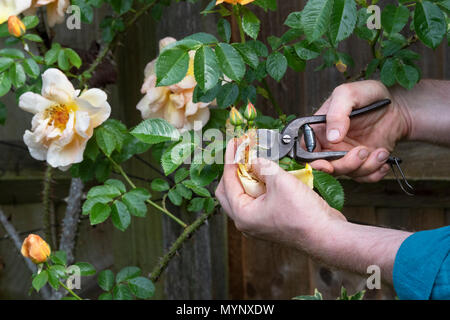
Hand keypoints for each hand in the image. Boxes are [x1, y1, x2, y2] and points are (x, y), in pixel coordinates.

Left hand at [215, 139, 345, 249]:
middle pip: (230, 190)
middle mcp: (247, 221)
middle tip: (242, 152)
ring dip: (249, 176)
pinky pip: (260, 199)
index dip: (231, 159)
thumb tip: (253, 159)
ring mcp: (260, 222)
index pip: (227, 182)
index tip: (235, 143)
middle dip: (235, 169)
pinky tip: (270, 173)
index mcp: (242, 215)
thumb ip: (263, 166)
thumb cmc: (304, 216)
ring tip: (256, 160)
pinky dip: (262, 184)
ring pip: (245, 194)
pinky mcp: (272, 220)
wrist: (327, 235)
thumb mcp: (280, 181)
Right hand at [309, 80, 410, 181]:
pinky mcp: (363, 164)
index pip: (306, 151)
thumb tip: (332, 137)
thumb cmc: (370, 96)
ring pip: (347, 174)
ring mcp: (346, 156)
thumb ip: (337, 112)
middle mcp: (330, 146)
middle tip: (362, 152)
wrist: (397, 107)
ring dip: (365, 166)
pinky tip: (383, 156)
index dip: (313, 162)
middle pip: (326, 168)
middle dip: (345, 165)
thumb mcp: (349, 94)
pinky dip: (375, 172)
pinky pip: (364, 178)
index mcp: (319, 130)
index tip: (327, 164)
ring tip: (380, 150)